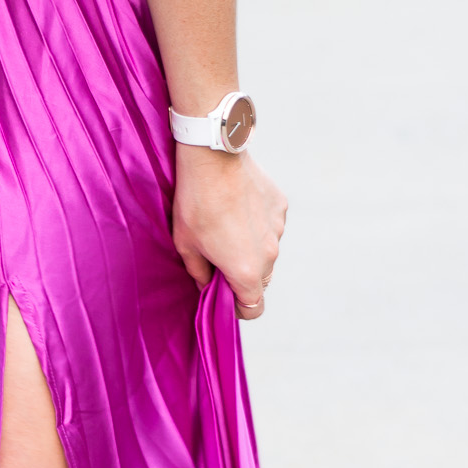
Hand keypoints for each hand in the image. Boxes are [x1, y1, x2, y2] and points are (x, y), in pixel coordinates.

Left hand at [171, 147, 285, 319]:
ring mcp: (278, 230)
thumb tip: (207, 285)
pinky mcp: (281, 207)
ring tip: (227, 225)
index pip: (254, 308)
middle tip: (219, 257)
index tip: (225, 298)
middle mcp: (269, 254)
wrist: (213, 159)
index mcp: (245, 271)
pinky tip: (238, 206)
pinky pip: (271, 226)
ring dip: (251, 248)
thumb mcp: (186, 246)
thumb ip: (200, 274)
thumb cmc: (195, 204)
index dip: (239, 308)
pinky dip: (258, 224)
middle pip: (261, 280)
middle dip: (243, 276)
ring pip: (267, 251)